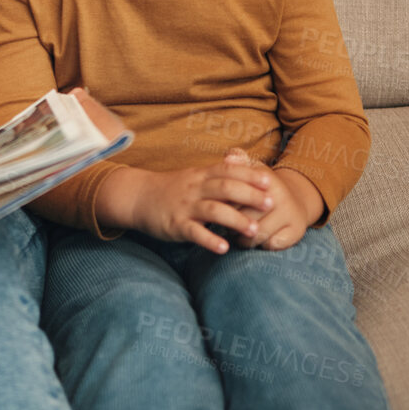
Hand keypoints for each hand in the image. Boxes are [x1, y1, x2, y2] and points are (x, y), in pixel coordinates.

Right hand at [99, 151, 276, 253]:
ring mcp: (184, 206)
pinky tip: (223, 248)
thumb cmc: (170, 188)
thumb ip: (216, 172)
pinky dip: (209, 240)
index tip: (269, 180)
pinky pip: (194, 232)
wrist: (137, 196)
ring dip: (235, 219)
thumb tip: (243, 161)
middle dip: (249, 195)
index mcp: (199, 176)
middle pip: (224, 187)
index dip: (249, 174)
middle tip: (271, 203)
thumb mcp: (193, 176)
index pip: (227, 170)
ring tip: (254, 231)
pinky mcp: (175, 225)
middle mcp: (194, 188)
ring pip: (213, 210)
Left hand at [225, 154, 323, 250]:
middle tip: (226, 222)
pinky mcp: (297, 231)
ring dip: (244, 237)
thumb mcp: (252, 168)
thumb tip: (228, 156)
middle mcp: (280, 196)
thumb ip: (237, 160)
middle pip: (245, 217)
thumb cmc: (263, 185)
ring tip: (236, 232)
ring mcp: (290, 215)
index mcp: (266, 180)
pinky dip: (261, 244)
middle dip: (232, 222)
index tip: (220, 204)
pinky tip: (256, 238)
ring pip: (257, 234)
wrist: (295, 199)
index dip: (225, 204)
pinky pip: (272, 244)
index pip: (236, 197)